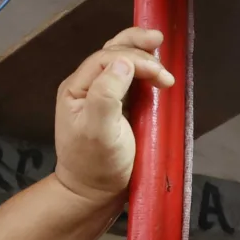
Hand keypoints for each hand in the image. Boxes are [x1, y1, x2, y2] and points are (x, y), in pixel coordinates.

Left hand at [52, 26, 174, 205]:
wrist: (95, 194)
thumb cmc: (96, 166)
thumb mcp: (99, 132)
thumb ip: (107, 95)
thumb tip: (123, 62)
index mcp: (77, 89)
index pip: (105, 58)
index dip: (135, 59)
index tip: (161, 76)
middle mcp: (87, 86)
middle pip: (112, 51)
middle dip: (139, 49)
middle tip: (162, 48)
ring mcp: (101, 94)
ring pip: (120, 60)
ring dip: (141, 53)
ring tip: (160, 44)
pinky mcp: (117, 105)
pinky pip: (129, 78)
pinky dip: (144, 69)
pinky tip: (156, 68)